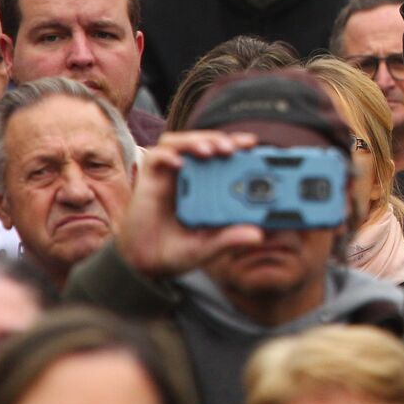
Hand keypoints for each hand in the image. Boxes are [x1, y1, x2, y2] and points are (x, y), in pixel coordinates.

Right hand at [114, 131, 265, 279]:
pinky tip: (179, 164)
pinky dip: (167, 156)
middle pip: (203, 142)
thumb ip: (230, 239)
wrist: (145, 264)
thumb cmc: (178, 250)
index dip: (236, 144)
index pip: (222, 155)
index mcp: (207, 185)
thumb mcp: (208, 246)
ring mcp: (168, 176)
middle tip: (233, 147)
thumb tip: (258, 235)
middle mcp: (188, 175)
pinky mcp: (148, 180)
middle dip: (219, 139)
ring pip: (179, 143)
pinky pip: (155, 158)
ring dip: (195, 141)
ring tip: (210, 150)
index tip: (253, 144)